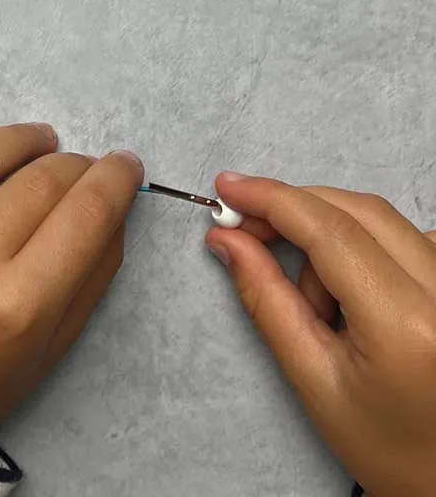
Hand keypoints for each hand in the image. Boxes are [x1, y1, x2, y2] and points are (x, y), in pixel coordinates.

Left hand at [0, 123, 143, 448]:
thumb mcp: (49, 349)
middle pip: (37, 181)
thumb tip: (112, 203)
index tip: (125, 164)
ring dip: (19, 141)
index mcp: (15, 308)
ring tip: (38, 140)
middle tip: (82, 165)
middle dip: (73, 165)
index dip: (114, 180)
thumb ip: (90, 276)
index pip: (84, 215)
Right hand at [206, 173, 435, 496]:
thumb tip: (228, 240)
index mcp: (407, 325)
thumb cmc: (391, 448)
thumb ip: (266, 299)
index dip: (272, 198)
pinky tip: (354, 294)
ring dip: (332, 240)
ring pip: (380, 220)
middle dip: (293, 211)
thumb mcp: (314, 379)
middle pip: (357, 210)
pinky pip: (406, 236)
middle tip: (246, 230)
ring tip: (319, 303)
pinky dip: (365, 248)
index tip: (228, 187)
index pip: (330, 230)